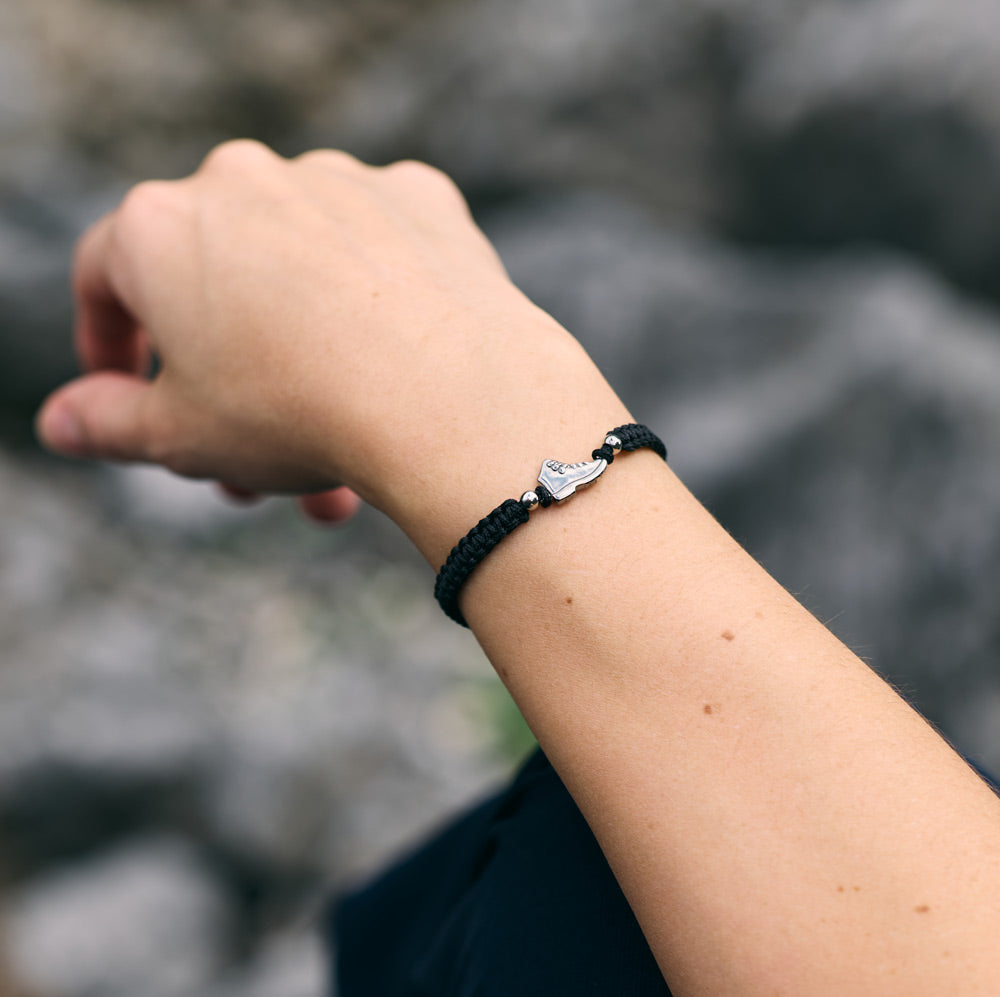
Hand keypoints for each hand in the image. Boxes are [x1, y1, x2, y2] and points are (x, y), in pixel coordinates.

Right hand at [36, 141, 625, 560]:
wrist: (448, 394)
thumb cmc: (299, 413)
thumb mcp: (184, 437)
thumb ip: (111, 424)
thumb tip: (62, 421)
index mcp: (160, 227)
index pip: (106, 279)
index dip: (109, 345)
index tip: (130, 395)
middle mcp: (244, 180)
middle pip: (219, 292)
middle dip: (231, 390)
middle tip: (254, 474)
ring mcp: (338, 181)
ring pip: (303, 281)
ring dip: (307, 363)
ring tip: (337, 469)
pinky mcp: (418, 197)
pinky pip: (379, 254)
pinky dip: (375, 308)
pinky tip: (392, 374)